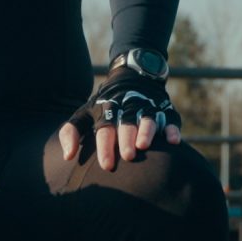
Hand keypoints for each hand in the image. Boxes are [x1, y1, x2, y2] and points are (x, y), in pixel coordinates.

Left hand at [57, 67, 181, 172]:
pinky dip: (173, 128)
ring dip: (147, 131)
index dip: (105, 146)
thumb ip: (71, 132)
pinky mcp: (165, 109)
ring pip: (148, 118)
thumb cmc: (103, 106)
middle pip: (126, 123)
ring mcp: (147, 106)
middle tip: (127, 156)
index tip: (106, 165)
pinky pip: (171, 118)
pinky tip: (173, 141)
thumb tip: (68, 155)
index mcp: (107, 110)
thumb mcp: (84, 114)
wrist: (131, 75)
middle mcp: (128, 107)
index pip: (105, 129)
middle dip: (126, 138)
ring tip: (144, 145)